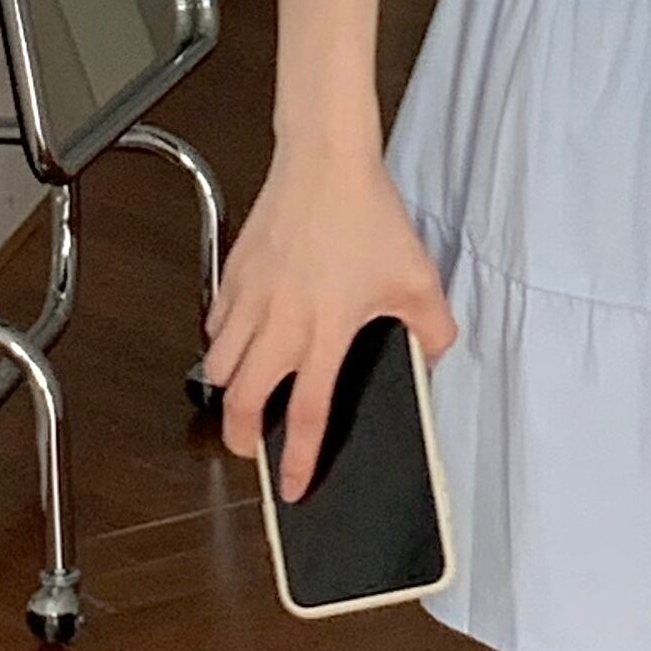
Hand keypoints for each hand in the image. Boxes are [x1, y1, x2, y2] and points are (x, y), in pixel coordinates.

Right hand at [201, 137, 456, 501]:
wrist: (327, 163)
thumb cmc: (367, 215)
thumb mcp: (418, 278)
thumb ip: (433, 328)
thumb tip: (436, 355)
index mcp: (326, 334)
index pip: (307, 416)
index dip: (297, 461)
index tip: (291, 487)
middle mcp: (281, 324)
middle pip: (242, 403)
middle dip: (241, 438)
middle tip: (251, 445)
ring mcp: (251, 298)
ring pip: (217, 366)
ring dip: (229, 387)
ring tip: (245, 390)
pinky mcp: (235, 273)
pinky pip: (215, 323)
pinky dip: (221, 339)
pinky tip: (241, 335)